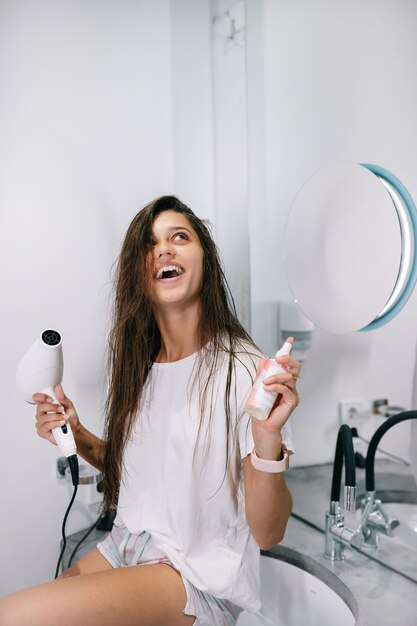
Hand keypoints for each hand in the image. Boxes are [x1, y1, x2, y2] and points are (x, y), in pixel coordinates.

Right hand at [32, 384, 79, 445]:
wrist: (74, 430)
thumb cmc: (70, 418)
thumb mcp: (68, 405)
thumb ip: (62, 397)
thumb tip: (58, 388)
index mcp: (45, 405)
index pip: (37, 398)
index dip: (41, 397)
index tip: (50, 399)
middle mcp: (41, 414)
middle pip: (40, 407)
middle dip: (53, 407)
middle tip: (61, 409)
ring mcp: (40, 423)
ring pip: (44, 417)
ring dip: (57, 416)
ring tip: (64, 418)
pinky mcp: (42, 431)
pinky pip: (46, 426)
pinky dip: (55, 424)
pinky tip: (61, 423)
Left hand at [251, 338, 300, 455]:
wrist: (262, 425)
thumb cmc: (261, 408)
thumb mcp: (258, 387)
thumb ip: (260, 375)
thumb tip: (261, 361)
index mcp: (283, 380)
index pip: (288, 364)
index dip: (289, 351)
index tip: (289, 340)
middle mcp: (290, 385)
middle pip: (296, 367)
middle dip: (288, 359)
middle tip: (278, 358)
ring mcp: (293, 393)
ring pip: (290, 377)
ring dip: (276, 376)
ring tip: (265, 382)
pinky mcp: (292, 401)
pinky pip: (286, 389)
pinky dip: (276, 386)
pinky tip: (267, 388)